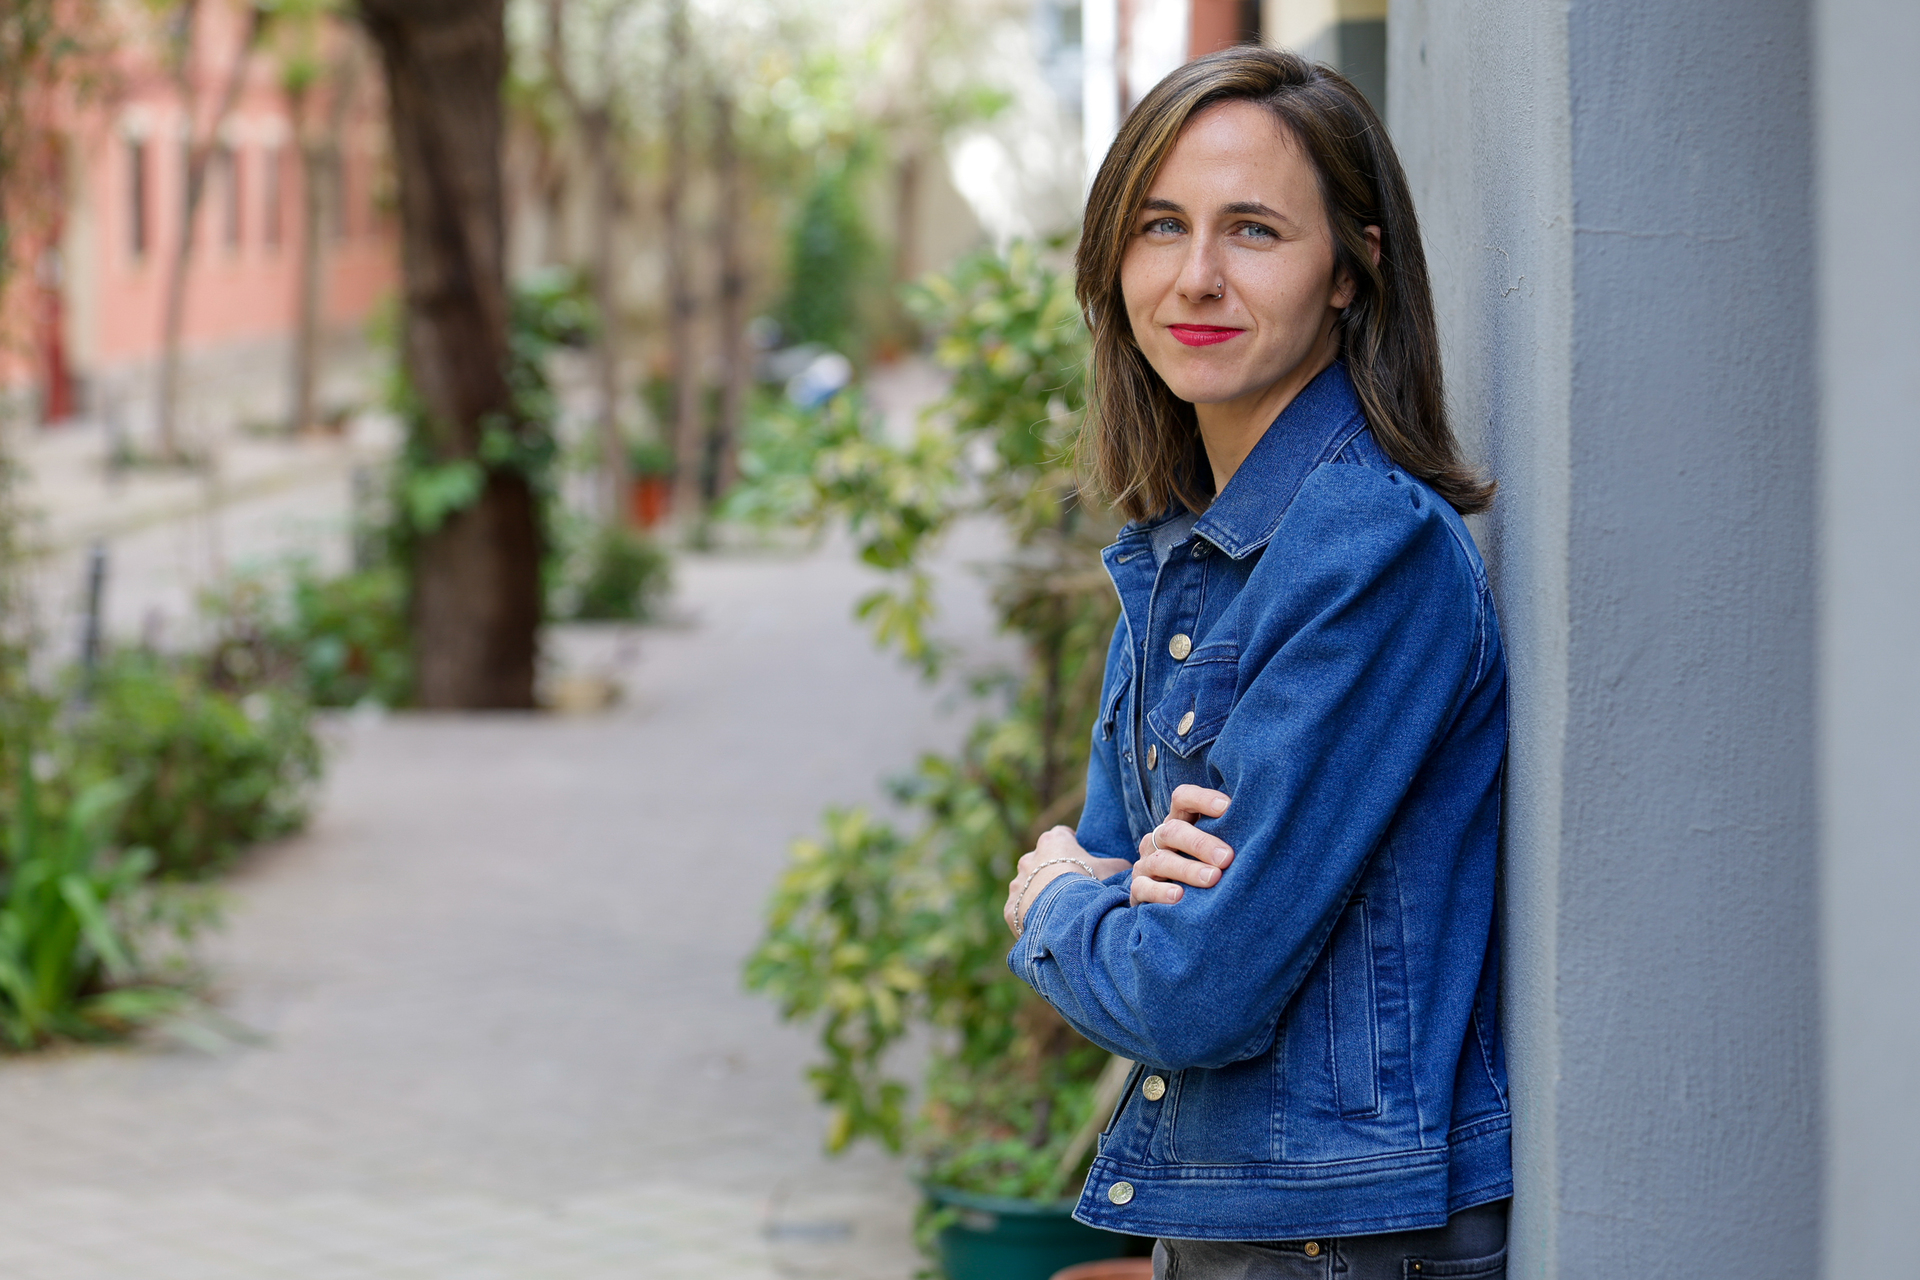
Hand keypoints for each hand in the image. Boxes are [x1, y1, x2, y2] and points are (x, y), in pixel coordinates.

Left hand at [1004, 827, 1115, 935]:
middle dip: (1054, 872)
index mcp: (1053, 841)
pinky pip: (1020, 910)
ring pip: (1028, 886)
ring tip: (1059, 911)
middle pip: (1042, 861)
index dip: (1072, 846)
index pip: (1062, 835)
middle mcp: (1029, 858)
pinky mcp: (1009, 907)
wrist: (1065, 916)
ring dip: (1040, 894)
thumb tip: (1129, 866)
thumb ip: (1117, 863)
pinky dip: (1030, 916)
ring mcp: (1017, 883)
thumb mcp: (1115, 869)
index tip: (1082, 859)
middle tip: (1073, 889)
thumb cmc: (1090, 885)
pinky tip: (1046, 926)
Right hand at [1131, 785, 1233, 906]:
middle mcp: (1158, 839)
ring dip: (1188, 869)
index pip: (1182, 798)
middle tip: (1227, 857)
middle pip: (1174, 831)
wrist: (1165, 899)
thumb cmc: (1201, 866)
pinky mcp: (1138, 889)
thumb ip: (1226, 834)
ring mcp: (1146, 863)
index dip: (1202, 799)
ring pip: (1162, 860)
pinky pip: (1143, 888)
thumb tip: (1262, 825)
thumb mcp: (1210, 847)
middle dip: (1201, 843)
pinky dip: (1161, 892)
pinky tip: (1179, 896)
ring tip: (1212, 878)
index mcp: (1177, 822)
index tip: (1227, 807)